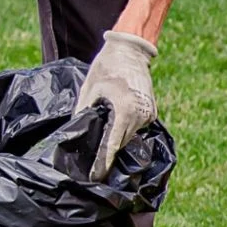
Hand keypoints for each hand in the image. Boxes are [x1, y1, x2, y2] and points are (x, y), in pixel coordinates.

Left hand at [75, 31, 158, 181]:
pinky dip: (126, 130)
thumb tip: (75, 132)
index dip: (103, 163)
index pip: (112, 144)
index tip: (95, 177)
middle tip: (94, 168)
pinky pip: (136, 128)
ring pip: (129, 136)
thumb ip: (83, 113)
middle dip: (109, 155)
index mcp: (124, 110)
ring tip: (102, 149)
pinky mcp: (152, 111)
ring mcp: (149, 114)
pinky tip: (115, 130)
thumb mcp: (89, 89)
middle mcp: (140, 115)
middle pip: (122, 143)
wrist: (131, 49)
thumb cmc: (106, 66)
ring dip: (117, 140)